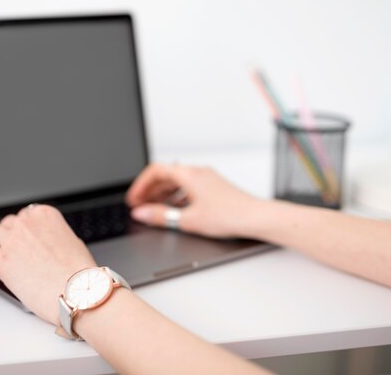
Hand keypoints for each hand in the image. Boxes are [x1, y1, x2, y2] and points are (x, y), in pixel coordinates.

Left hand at [0, 204, 95, 324]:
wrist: (77, 293)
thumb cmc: (79, 274)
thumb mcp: (72, 242)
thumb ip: (54, 236)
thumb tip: (46, 243)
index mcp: (45, 215)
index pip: (26, 214)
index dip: (23, 227)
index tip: (22, 235)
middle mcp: (26, 223)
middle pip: (8, 223)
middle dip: (9, 234)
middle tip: (10, 247)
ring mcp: (12, 240)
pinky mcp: (1, 261)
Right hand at [126, 163, 262, 238]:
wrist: (256, 218)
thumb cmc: (229, 215)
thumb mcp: (188, 219)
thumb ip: (160, 216)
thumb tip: (141, 213)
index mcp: (189, 175)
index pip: (155, 171)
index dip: (140, 185)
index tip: (133, 199)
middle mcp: (197, 172)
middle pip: (165, 176)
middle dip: (150, 191)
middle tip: (139, 206)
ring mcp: (206, 179)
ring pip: (176, 182)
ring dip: (162, 194)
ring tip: (154, 210)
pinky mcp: (213, 188)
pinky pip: (188, 188)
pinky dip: (176, 197)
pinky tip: (175, 211)